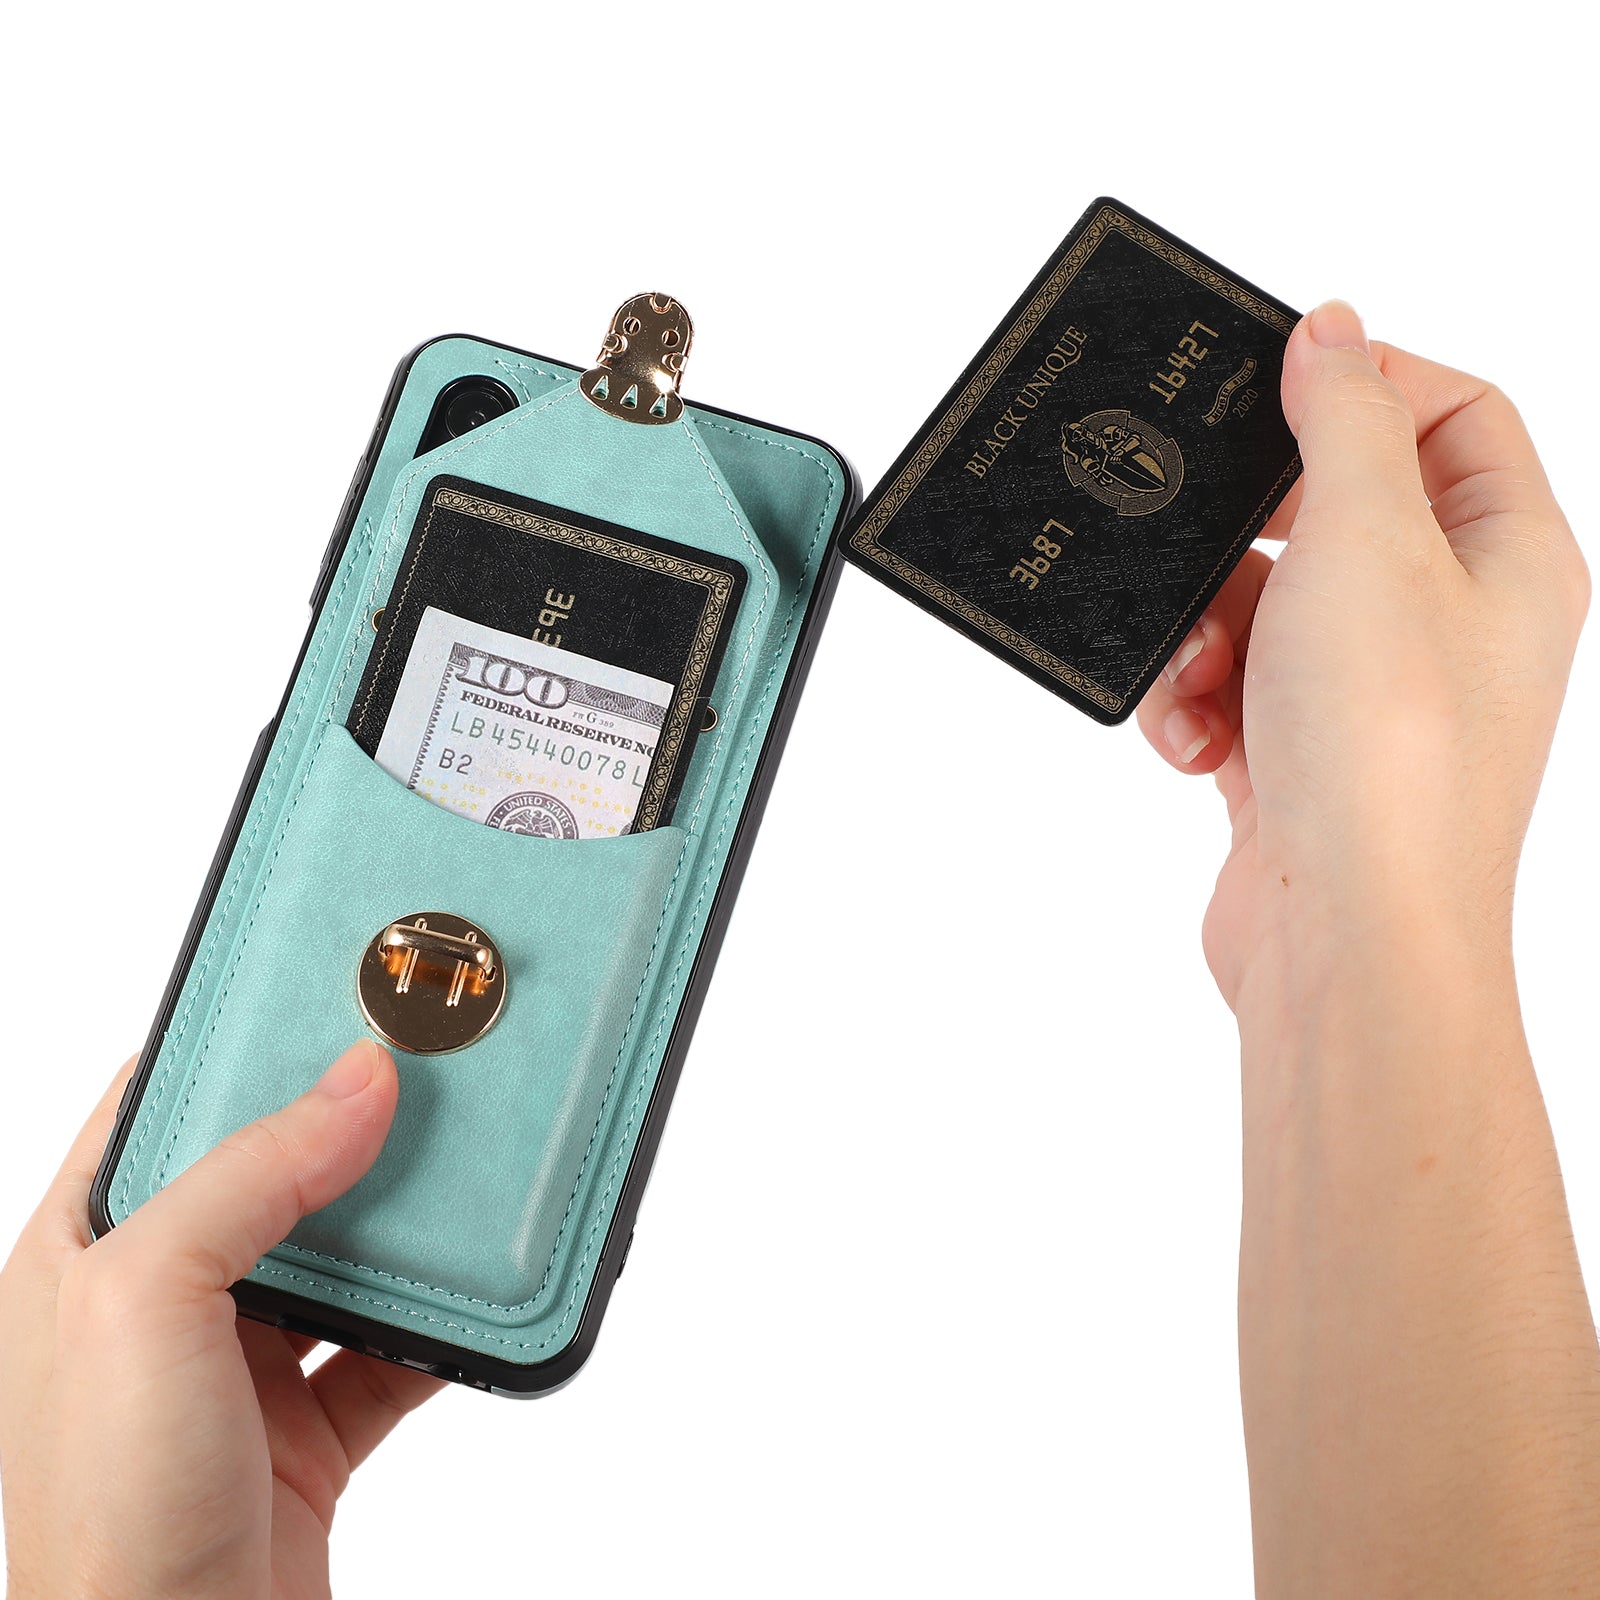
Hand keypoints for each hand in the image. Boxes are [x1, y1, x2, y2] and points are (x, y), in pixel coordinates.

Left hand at [0, 1040, 443, 1599]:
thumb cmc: (109, 1511)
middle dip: (345, 1123)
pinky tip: (479, 1289)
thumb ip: (255, 1174)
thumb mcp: (149, 1300)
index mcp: (84, 1254)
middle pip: (267, 1173)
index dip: (235, 1047)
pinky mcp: (307, 1427)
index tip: (322, 994)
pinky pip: (390, 1348)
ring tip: (465, 1159)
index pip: (157, 1108)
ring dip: (403, 1219)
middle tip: (422, 1063)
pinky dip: (440, 1322)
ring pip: (339, 1255)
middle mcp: (160, 1304)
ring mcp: (236, 1368)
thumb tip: (359, 1078)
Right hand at [1137, 304, 1599, 1594]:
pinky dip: (1197, 703)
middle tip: (1213, 544)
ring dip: (1208, 631)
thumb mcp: (1365, 544)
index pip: (1459, 413)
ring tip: (1201, 677)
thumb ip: (1345, 421)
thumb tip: (1333, 327)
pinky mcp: (1300, 754)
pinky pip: (1231, 685)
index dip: (1368, 386)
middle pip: (1341, 510)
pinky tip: (1191, 743)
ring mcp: (1374, 693)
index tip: (1275, 396)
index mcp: (1512, 556)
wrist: (1347, 941)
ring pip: (1266, 603)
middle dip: (1254, 535)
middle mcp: (1454, 621)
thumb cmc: (1388, 761)